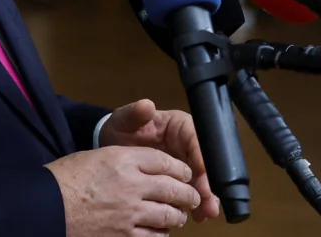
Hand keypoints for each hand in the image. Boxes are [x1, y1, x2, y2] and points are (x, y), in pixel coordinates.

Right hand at [46, 146, 199, 236]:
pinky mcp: (124, 236)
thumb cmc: (65, 179)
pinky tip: (160, 232)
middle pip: (173, 188)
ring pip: (168, 215)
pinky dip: (161, 235)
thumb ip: (125, 159)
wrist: (45, 207)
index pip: (164, 161)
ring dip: (176, 216)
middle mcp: (131, 184)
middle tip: (192, 196)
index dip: (180, 168)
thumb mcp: (95, 157)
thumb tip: (149, 167)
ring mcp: (129, 213)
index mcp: (122, 159)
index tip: (185, 174)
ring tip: (178, 215)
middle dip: (187, 193)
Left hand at [99, 100, 220, 222]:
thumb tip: (147, 105)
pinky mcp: (180, 179)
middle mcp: (188, 144)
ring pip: (201, 179)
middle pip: (204, 163)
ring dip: (205, 196)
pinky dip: (195, 203)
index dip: (201, 156)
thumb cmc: (121, 129)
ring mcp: (185, 162)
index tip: (202, 173)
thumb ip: (135, 113)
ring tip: (205, 213)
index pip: (196, 139)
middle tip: (209, 202)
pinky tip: (196, 216)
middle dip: (208, 182)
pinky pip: (191, 190)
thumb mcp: (124, 120)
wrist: (111, 147)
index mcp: (179, 126)